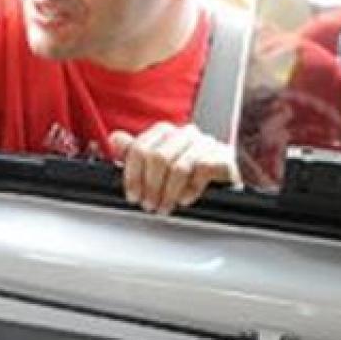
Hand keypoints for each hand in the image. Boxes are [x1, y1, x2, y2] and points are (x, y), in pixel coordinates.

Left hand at [110, 123, 235, 214]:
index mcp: (164, 132)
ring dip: (168, 193)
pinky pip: (201, 171)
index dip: (132, 176)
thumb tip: (115, 138)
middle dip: (150, 186)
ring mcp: (204, 143)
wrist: (225, 177)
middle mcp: (184, 134)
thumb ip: (135, 152)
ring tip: (164, 207)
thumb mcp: (158, 164)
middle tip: (149, 204)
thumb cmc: (189, 172)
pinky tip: (184, 199)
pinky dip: (190, 189)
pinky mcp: (221, 156)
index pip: (140, 148)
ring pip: (178, 167)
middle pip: (157, 157)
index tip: (133, 195)